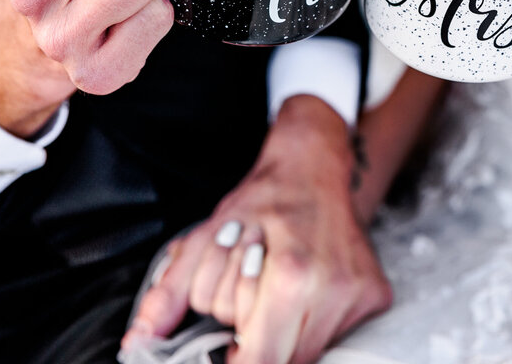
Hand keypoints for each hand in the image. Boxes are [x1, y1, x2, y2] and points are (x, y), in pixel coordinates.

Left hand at [123, 95, 391, 363]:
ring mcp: (358, 295)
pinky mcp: (374, 296)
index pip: (260, 360)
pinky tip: (305, 287)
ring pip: (307, 352)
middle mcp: (331, 290)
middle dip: (255, 339)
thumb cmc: (260, 201)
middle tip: (251, 298)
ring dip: (283, 333)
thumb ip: (169, 296)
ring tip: (276, 289)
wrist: (314, 165)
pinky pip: (332, 335)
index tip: (225, 351)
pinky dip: (309, 322)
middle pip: (281, 358)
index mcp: (290, 276)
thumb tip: (137, 344)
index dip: (237, 362)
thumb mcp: (204, 239)